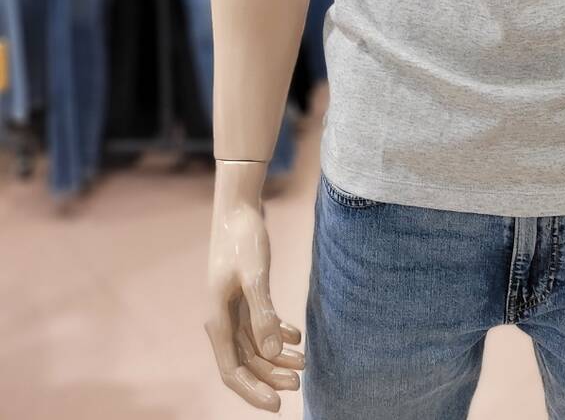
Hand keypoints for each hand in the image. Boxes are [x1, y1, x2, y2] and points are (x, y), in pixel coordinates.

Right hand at [205, 160, 304, 409]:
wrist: (239, 207)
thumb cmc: (243, 239)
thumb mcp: (255, 276)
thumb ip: (262, 314)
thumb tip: (272, 355)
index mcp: (217, 321)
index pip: (232, 370)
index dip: (253, 390)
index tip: (278, 405)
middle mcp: (222, 319)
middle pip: (246, 362)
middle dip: (271, 376)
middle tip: (301, 382)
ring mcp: (233, 308)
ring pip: (255, 346)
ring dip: (277, 358)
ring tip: (304, 364)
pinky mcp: (245, 296)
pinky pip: (259, 326)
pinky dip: (277, 334)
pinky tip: (296, 336)